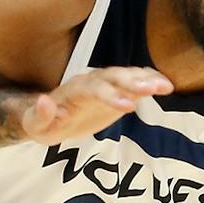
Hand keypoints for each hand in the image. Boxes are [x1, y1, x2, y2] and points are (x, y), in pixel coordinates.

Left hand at [21, 67, 172, 143]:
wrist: (51, 118)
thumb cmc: (43, 124)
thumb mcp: (36, 126)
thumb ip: (41, 116)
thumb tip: (44, 101)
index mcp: (74, 91)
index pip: (93, 89)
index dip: (111, 96)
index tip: (128, 108)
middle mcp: (92, 82)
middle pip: (114, 77)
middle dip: (133, 82)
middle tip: (155, 89)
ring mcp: (106, 84)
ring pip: (127, 76)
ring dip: (146, 79)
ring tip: (166, 86)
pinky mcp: (117, 90)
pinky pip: (135, 81)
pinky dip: (149, 80)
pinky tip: (166, 85)